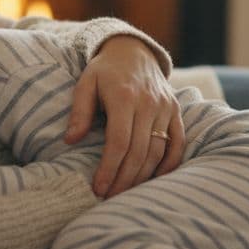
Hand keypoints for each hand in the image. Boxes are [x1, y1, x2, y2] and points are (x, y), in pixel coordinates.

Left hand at [65, 35, 184, 197]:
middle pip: (139, 151)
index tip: (98, 188)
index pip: (119, 142)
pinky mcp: (176, 111)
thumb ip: (79, 111)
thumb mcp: (85, 83)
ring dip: (143, 176)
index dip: (109, 168)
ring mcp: (165, 107)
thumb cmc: (104, 70)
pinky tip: (156, 180)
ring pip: (158, 151)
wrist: (133, 50)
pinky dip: (170, 164)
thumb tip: (70, 140)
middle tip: (110, 198)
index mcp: (124, 96)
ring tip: (126, 193)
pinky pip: (178, 142)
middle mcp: (148, 103)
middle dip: (124, 179)